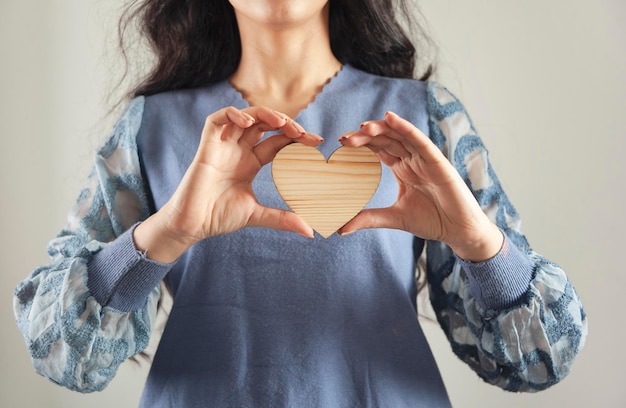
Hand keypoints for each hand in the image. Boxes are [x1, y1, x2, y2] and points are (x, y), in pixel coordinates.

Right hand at [134, 106, 322, 262]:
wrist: (191, 225)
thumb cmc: (218, 217)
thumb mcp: (257, 215)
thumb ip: (282, 219)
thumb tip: (310, 231)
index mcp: (250, 163)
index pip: (277, 142)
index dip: (296, 138)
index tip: (317, 142)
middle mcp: (238, 150)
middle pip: (265, 125)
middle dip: (285, 124)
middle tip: (303, 133)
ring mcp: (222, 146)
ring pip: (245, 117)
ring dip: (264, 114)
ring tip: (281, 123)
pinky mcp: (206, 146)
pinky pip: (216, 119)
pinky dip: (232, 114)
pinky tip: (248, 123)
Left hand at [338, 111, 501, 261]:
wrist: (459, 231)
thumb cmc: (432, 221)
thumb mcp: (394, 218)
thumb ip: (368, 219)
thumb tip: (340, 228)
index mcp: (402, 168)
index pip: (379, 149)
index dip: (361, 144)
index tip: (341, 143)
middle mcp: (412, 159)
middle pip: (386, 139)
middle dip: (365, 136)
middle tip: (344, 139)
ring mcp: (425, 159)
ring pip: (400, 136)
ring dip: (382, 128)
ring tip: (362, 127)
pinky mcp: (438, 162)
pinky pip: (420, 140)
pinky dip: (406, 127)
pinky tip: (390, 118)